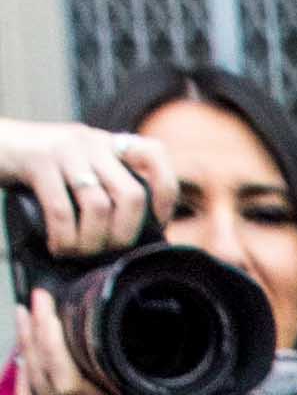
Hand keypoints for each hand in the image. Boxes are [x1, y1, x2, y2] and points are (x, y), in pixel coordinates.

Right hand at [0, 118, 171, 261]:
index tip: (156, 222)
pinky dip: (64, 238)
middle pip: (132, 195)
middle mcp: (91, 142)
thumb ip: (101, 186)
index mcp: (106, 144)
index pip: (155, 156)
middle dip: (123, 235)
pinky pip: (62, 210)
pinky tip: (58, 247)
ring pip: (99, 206)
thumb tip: (131, 236)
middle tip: (106, 251)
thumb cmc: (33, 168)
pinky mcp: (38, 160)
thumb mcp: (75, 169)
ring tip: (76, 252)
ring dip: (91, 242)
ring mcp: (65, 149)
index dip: (165, 194)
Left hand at [12, 288, 204, 394]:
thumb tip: (172, 345)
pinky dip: (22, 389)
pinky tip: (23, 367)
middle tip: (34, 300)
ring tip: (24, 320)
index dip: (51, 334)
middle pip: (45, 374)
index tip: (49, 302)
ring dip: (26, 352)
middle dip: (35, 331)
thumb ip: (174, 384)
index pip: (69, 372)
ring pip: (36, 392)